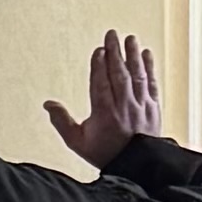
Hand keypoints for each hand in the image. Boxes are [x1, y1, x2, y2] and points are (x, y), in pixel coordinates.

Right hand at [44, 29, 161, 170]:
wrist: (137, 167)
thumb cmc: (106, 154)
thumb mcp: (78, 142)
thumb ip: (62, 122)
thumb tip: (47, 105)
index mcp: (104, 113)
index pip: (101, 83)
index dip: (99, 65)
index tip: (99, 50)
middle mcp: (124, 107)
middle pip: (118, 74)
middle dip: (115, 52)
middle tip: (112, 34)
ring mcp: (141, 106)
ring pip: (136, 75)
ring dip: (133, 55)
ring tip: (130, 38)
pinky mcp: (154, 108)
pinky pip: (151, 84)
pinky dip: (149, 68)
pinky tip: (146, 54)